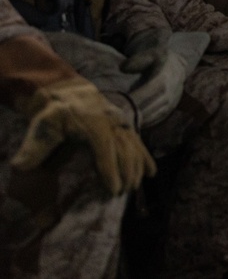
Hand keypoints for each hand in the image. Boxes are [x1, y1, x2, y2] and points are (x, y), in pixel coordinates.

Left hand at [13, 77, 155, 194]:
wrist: (67, 91)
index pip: (105, 148)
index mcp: (94, 122)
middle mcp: (113, 121)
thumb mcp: (42, 125)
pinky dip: (146, 157)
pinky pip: (138, 142)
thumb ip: (34, 146)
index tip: (113, 189)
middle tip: (124, 192)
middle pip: (125, 148)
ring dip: (138, 166)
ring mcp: (121, 122)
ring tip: (135, 186)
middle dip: (127, 171)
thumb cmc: (54, 111)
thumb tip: (19, 166)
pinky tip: (152, 172)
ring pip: (135, 145)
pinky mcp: (125, 125)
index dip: (110, 169)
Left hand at [121, 29, 209, 125]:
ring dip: (136, 120)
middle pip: (149, 107)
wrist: (177, 67)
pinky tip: (130, 124)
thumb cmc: (159, 59)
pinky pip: (155, 120)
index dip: (134, 99)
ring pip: (152, 116)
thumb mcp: (150, 53)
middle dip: (132, 113)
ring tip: (119, 122)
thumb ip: (137, 59)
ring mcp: (170, 104)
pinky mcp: (168, 111)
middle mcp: (169, 93)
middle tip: (113, 117)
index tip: (118, 104)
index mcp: (164, 78)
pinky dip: (142, 123)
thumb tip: (123, 68)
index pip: (148, 91)